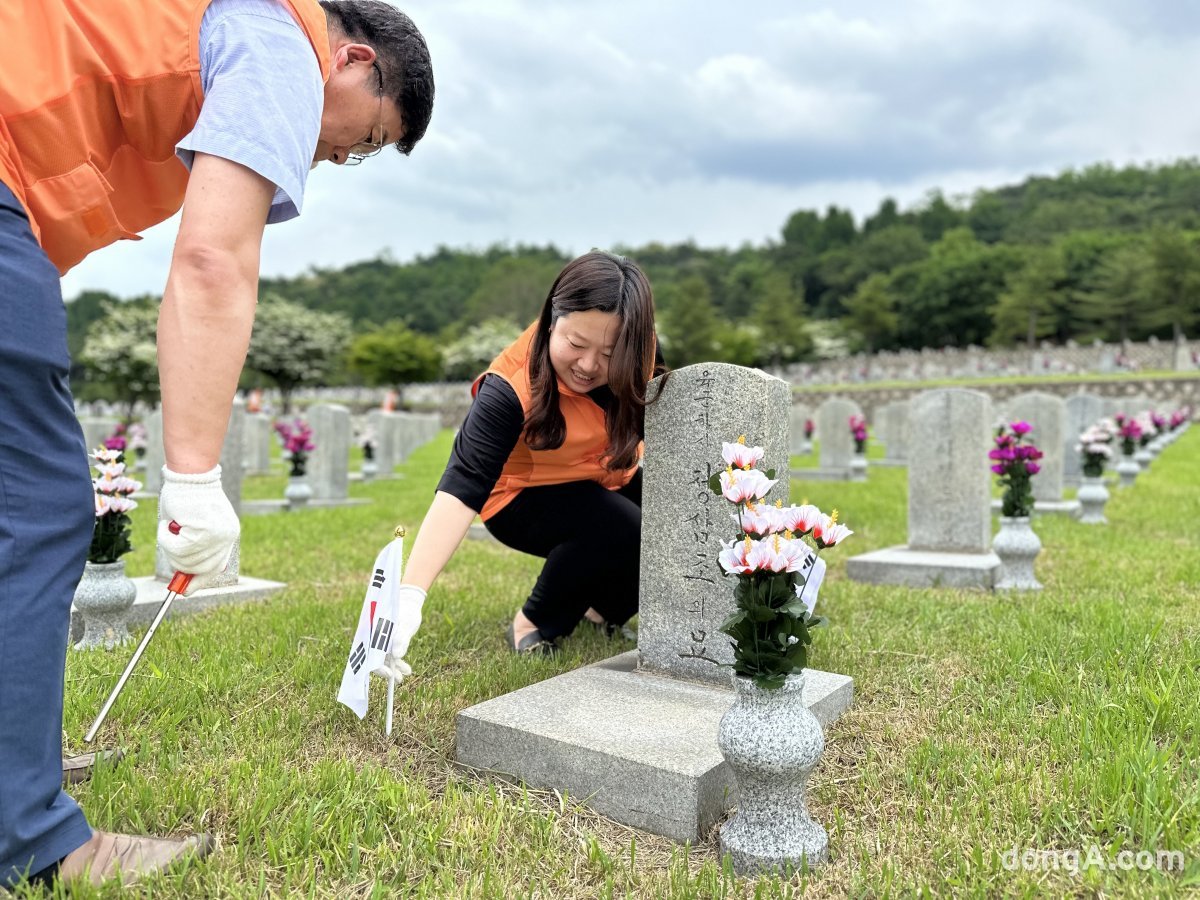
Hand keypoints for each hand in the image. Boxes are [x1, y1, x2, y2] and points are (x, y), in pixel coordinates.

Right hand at [157, 465, 238, 594]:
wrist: (190, 473)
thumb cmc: (186, 497)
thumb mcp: (193, 526)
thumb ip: (192, 550)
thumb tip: (183, 581)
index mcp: (228, 535)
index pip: (215, 568)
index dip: (198, 582)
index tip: (184, 591)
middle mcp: (227, 537)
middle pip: (198, 569)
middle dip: (177, 562)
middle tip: (167, 542)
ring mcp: (217, 535)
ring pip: (185, 560)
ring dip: (169, 547)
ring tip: (169, 527)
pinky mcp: (204, 530)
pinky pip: (176, 548)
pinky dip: (165, 539)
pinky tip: (167, 524)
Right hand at [371, 585, 425, 681]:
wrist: (409, 602)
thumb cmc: (407, 611)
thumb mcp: (406, 623)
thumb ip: (401, 638)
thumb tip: (397, 655)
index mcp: (375, 631)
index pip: (372, 652)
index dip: (379, 665)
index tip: (389, 674)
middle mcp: (376, 637)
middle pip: (376, 658)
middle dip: (386, 671)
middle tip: (397, 680)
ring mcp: (381, 641)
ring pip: (385, 659)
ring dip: (394, 669)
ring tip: (403, 678)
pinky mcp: (389, 643)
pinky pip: (391, 656)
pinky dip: (398, 663)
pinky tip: (406, 671)